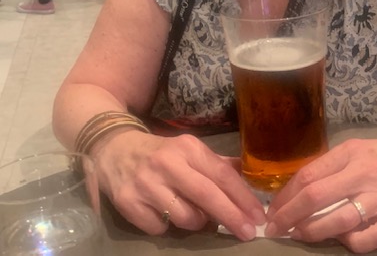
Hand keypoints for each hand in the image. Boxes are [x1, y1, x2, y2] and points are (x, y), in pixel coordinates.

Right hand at [92, 130, 265, 239]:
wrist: (113, 148)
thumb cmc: (161, 153)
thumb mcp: (190, 150)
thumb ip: (218, 164)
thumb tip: (248, 175)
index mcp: (189, 148)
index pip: (222, 175)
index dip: (242, 197)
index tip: (257, 216)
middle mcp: (168, 164)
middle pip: (207, 196)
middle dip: (231, 217)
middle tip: (247, 234)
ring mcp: (146, 184)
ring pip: (185, 218)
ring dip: (198, 223)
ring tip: (196, 215)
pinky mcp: (128, 203)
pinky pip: (160, 228)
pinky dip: (168, 227)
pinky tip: (166, 215)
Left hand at [264, 131, 376, 252]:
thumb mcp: (363, 148)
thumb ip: (337, 165)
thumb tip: (304, 186)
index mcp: (352, 152)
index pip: (309, 174)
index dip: (286, 195)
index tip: (274, 209)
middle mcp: (363, 173)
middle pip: (315, 196)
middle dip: (289, 216)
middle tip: (275, 229)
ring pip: (338, 219)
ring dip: (313, 232)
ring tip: (300, 236)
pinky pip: (372, 238)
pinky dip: (354, 243)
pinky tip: (345, 241)